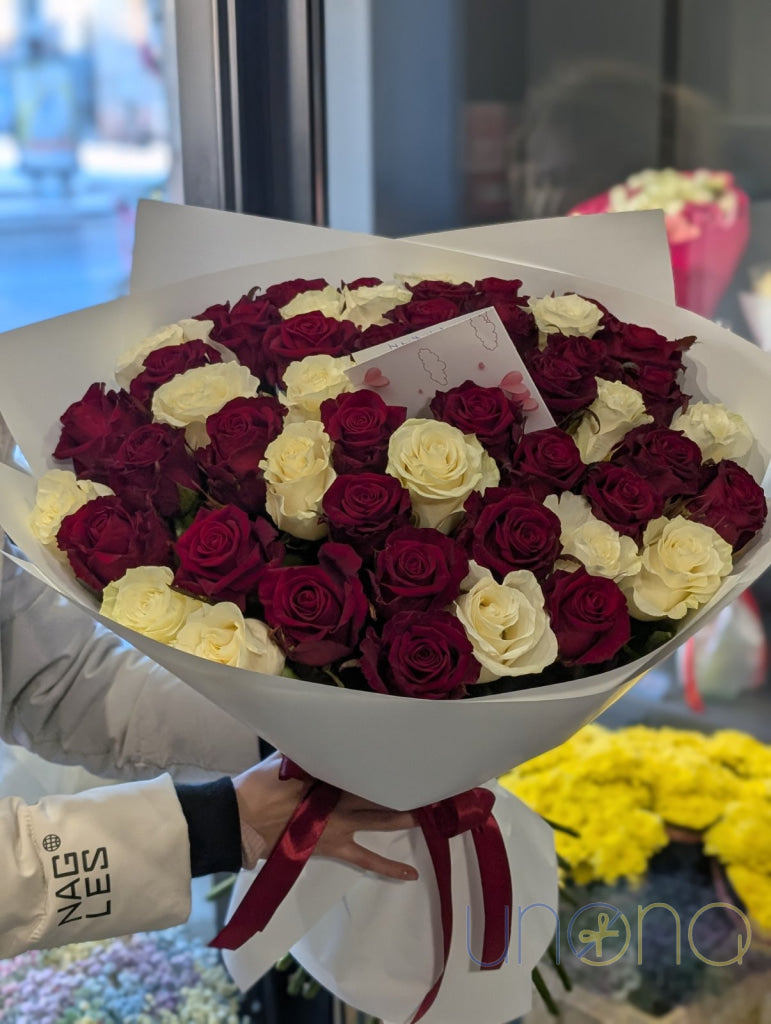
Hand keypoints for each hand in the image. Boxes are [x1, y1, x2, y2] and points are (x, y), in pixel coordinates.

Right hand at [233, 752, 417, 879]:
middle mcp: (341, 797)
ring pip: (382, 819)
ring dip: (407, 815)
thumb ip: (307, 751)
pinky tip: (411, 873)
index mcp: (329, 773)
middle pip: (380, 790)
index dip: (387, 760)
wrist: (243, 819)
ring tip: (433, 812)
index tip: (407, 752)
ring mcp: (341, 824)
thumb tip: (320, 734)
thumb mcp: (285, 759)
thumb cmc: (260, 785)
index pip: (366, 765)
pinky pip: (367, 859)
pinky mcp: (336, 846)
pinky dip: (389, 867)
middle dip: (405, 786)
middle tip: (430, 780)